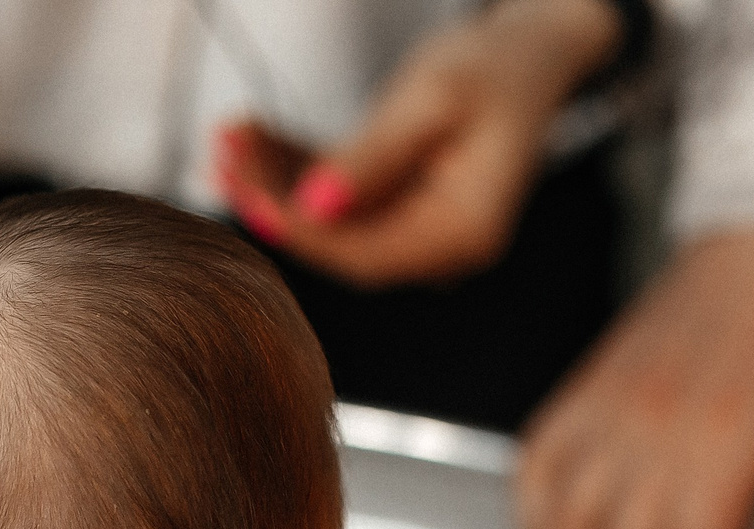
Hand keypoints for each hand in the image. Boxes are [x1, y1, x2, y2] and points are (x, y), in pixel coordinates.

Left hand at [209, 0, 619, 287]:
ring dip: (275, 180)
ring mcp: (416, 228)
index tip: (247, 194)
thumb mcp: (432, 102)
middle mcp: (438, 245)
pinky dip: (294, 167)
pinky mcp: (395, 204)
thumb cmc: (494, 66)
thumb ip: (372, 159)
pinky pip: (335, 195)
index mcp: (462, 234)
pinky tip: (252, 135)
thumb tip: (314, 207)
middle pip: (338, 241)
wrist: (530, 50)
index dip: (300, 230)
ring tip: (228, 138)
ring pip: (329, 217)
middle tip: (223, 157)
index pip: (364, 254)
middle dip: (276, 200)